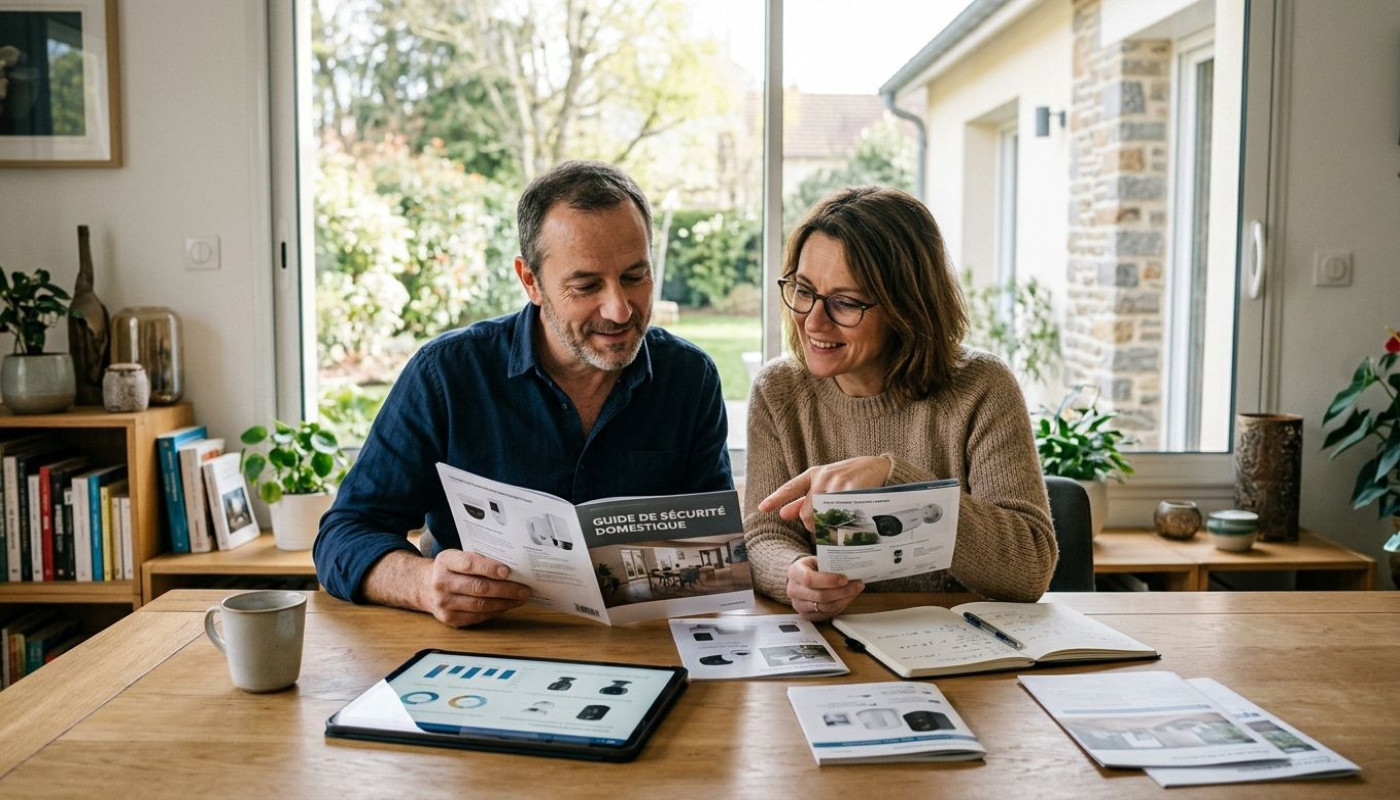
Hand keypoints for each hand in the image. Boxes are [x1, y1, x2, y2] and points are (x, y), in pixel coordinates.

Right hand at [422, 550, 531, 626]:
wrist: (423, 586)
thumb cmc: (449, 569)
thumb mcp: (456, 556)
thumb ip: (478, 559)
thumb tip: (511, 567)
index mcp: (445, 561)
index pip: (470, 564)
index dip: (490, 568)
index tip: (508, 571)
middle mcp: (442, 582)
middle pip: (479, 588)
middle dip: (506, 589)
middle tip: (524, 589)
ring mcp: (444, 603)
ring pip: (480, 605)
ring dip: (504, 603)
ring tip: (519, 599)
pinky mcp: (448, 618)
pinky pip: (477, 617)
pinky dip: (494, 612)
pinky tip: (505, 606)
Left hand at [758, 456, 890, 532]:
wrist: (883, 468)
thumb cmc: (854, 478)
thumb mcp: (828, 484)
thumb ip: (806, 498)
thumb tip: (784, 513)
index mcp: (815, 474)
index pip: (791, 488)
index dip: (776, 498)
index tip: (762, 508)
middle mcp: (822, 477)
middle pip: (806, 513)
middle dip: (812, 525)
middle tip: (826, 527)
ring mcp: (836, 483)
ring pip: (821, 517)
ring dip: (827, 528)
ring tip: (838, 525)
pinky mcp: (851, 489)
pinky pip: (839, 517)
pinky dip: (842, 525)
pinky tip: (848, 523)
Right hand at [786, 556, 863, 620]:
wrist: (800, 578)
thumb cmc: (811, 567)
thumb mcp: (817, 560)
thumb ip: (830, 565)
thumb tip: (851, 570)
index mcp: (794, 572)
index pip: (810, 579)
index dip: (829, 580)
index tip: (845, 579)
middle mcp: (793, 590)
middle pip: (820, 596)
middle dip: (842, 591)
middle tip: (857, 585)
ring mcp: (798, 605)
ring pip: (825, 607)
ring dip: (844, 599)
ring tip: (855, 591)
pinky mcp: (806, 615)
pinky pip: (826, 614)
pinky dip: (840, 606)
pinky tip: (847, 598)